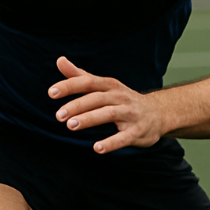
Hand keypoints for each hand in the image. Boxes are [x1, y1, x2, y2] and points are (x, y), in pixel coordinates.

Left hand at [48, 56, 163, 153]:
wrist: (158, 113)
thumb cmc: (123, 99)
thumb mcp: (103, 86)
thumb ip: (80, 75)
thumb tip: (59, 60)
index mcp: (110, 85)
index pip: (87, 82)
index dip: (69, 86)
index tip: (51, 93)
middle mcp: (120, 97)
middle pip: (97, 98)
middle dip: (77, 105)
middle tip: (58, 115)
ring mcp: (130, 113)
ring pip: (108, 114)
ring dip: (90, 119)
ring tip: (71, 125)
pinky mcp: (137, 131)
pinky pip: (124, 137)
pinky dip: (111, 143)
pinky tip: (97, 148)